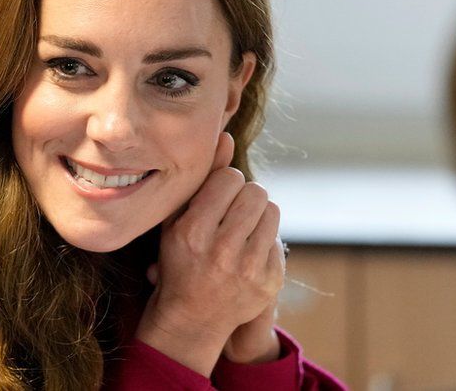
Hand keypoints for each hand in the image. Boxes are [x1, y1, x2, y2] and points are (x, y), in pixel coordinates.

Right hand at [136, 132, 283, 376]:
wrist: (192, 317)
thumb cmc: (180, 259)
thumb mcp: (178, 219)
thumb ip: (204, 178)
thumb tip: (226, 136)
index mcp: (192, 232)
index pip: (230, 179)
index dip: (226, 182)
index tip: (218, 195)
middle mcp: (221, 252)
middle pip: (255, 191)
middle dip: (244, 195)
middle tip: (233, 210)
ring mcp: (247, 270)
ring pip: (271, 210)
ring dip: (258, 214)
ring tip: (241, 228)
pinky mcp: (269, 283)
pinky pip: (278, 239)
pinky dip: (265, 240)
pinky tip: (247, 251)